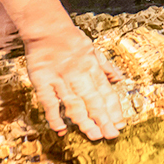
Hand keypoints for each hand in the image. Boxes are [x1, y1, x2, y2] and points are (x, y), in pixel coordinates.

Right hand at [20, 21, 125, 139]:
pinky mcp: (42, 81)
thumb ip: (106, 66)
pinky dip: (54, 116)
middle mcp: (79, 75)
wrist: (47, 28)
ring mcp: (60, 79)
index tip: (121, 123)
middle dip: (103, 119)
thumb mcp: (93, 49)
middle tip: (111, 135)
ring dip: (84, 121)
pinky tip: (61, 129)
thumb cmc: (71, 39)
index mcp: (92, 68)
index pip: (106, 92)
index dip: (114, 109)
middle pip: (93, 101)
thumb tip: (120, 79)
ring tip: (94, 135)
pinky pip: (49, 101)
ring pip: (74, 104)